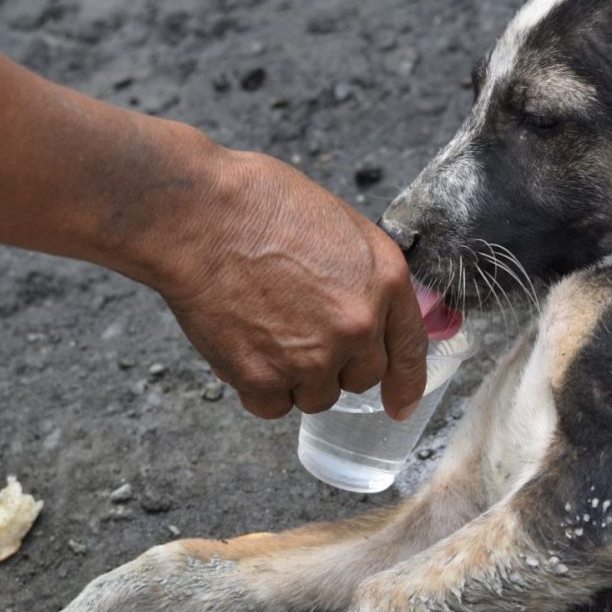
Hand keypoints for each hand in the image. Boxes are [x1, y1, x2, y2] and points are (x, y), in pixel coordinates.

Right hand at [149, 147, 428, 419]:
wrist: (202, 215)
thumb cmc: (261, 205)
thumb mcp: (340, 226)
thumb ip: (363, 278)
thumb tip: (369, 314)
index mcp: (385, 282)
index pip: (410, 349)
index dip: (406, 384)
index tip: (400, 405)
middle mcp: (358, 325)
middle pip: (361, 379)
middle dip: (335, 364)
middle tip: (299, 330)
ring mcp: (313, 356)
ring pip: (315, 397)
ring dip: (294, 377)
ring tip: (264, 329)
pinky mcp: (265, 377)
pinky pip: (270, 406)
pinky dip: (255, 386)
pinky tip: (242, 346)